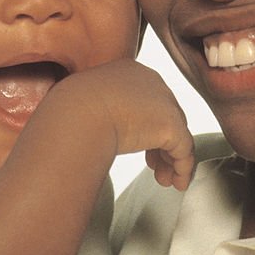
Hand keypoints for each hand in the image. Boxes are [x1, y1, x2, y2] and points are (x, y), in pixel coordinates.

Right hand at [48, 58, 194, 189]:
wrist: (76, 115)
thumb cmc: (70, 110)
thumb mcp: (85, 103)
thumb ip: (100, 110)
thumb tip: (97, 126)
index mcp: (130, 72)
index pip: (147, 101)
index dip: (146, 126)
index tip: (140, 147)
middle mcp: (152, 82)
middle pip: (165, 117)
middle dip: (160, 144)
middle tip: (154, 166)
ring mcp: (164, 103)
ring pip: (176, 134)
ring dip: (170, 159)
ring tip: (164, 179)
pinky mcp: (171, 125)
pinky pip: (184, 150)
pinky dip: (182, 168)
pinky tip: (176, 183)